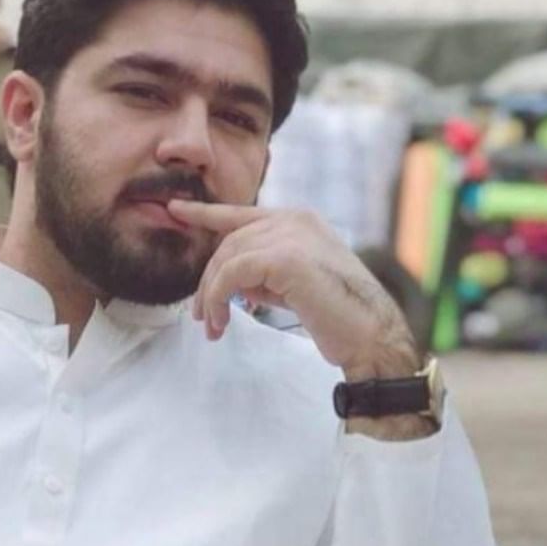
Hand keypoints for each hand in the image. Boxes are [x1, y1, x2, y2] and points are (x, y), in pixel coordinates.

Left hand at [167, 200, 418, 381]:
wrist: (370, 334)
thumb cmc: (335, 315)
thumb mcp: (291, 283)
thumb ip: (261, 271)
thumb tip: (228, 280)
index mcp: (298, 220)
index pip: (241, 213)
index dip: (205, 213)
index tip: (176, 210)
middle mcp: (294, 219)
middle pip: (228, 242)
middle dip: (208, 280)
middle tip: (202, 316)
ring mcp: (291, 235)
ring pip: (227, 258)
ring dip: (211, 295)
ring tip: (213, 326)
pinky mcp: (286, 257)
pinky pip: (233, 273)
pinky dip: (219, 298)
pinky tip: (223, 320)